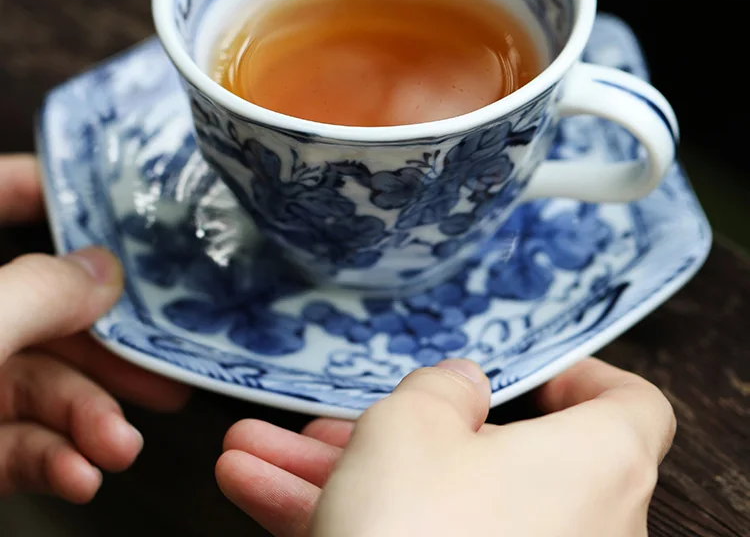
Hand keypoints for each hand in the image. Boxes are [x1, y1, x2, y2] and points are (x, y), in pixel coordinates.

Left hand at [0, 154, 189, 502]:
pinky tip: (81, 473)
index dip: (49, 183)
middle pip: (45, 304)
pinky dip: (55, 459)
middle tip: (160, 358)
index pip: (0, 195)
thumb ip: (38, 293)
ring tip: (120, 445)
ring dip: (89, 418)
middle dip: (105, 344)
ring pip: (40, 383)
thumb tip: (104, 270)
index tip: (114, 192)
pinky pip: (17, 443)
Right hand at [217, 356, 674, 536]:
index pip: (631, 406)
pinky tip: (261, 495)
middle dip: (396, 430)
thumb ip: (442, 385)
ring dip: (348, 475)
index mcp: (597, 463)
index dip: (578, 377)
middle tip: (331, 417)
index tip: (519, 369)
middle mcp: (582, 527)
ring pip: (437, 505)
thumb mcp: (412, 422)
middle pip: (492, 458)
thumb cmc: (416, 532)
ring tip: (257, 451)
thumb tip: (462, 384)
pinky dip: (353, 524)